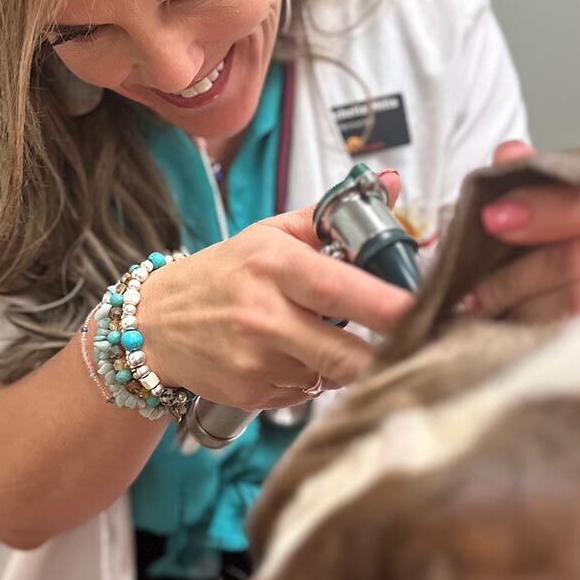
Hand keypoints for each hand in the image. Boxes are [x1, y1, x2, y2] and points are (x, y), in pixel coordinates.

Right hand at [136, 172, 412, 409]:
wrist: (154, 322)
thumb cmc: (223, 273)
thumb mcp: (270, 233)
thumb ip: (333, 214)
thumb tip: (393, 183)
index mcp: (272, 265)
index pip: (339, 288)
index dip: (387, 305)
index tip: (425, 310)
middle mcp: (262, 315)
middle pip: (345, 352)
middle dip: (385, 353)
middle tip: (411, 343)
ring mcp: (256, 362)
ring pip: (332, 374)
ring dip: (344, 360)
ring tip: (321, 334)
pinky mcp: (253, 396)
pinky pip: (308, 392)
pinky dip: (313, 377)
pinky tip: (290, 356)